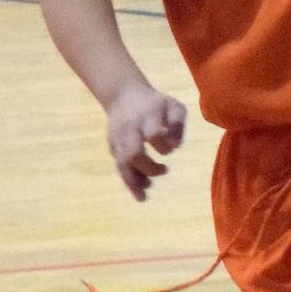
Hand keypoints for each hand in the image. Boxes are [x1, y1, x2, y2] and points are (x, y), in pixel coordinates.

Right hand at [106, 83, 185, 201]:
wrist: (123, 95)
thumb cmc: (156, 103)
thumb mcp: (173, 106)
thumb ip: (178, 124)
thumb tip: (175, 147)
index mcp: (147, 116)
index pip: (152, 134)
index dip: (162, 145)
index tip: (170, 151)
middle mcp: (129, 129)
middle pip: (132, 153)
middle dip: (147, 168)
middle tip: (165, 171)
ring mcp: (118, 139)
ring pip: (122, 164)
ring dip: (133, 181)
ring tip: (144, 196)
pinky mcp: (112, 146)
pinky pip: (119, 166)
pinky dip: (128, 179)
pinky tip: (140, 190)